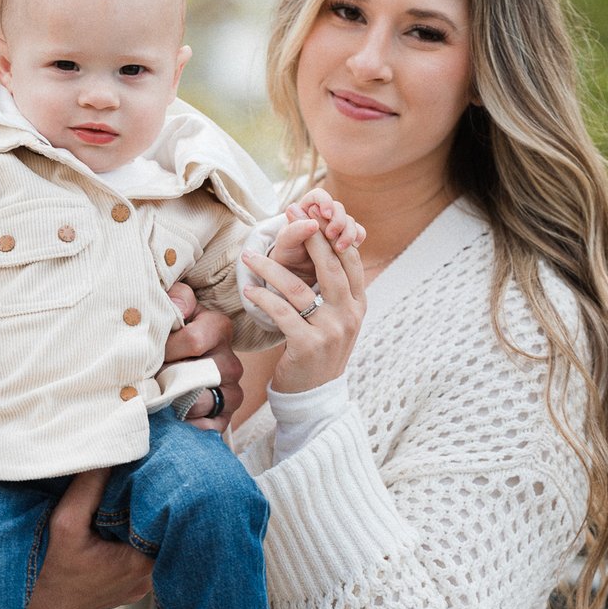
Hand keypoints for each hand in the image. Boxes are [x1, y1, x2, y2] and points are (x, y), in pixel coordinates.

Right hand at [24, 468, 152, 608]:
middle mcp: (146, 579)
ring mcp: (138, 586)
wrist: (31, 607)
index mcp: (141, 564)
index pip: (164, 519)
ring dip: (137, 524)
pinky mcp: (128, 588)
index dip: (155, 495)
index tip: (144, 475)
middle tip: (132, 483)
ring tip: (121, 504)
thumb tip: (111, 452)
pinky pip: (138, 557)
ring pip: (149, 544)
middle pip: (158, 531)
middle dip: (146, 507)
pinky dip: (129, 540)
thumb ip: (91, 485)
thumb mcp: (66, 521)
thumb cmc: (46, 571)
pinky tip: (113, 527)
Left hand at [164, 285, 242, 429]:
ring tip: (157, 394)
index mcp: (219, 328)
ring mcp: (231, 392)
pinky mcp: (225, 417)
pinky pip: (210, 428)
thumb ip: (176, 297)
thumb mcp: (174, 305)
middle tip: (150, 374)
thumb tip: (177, 309)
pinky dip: (188, 426)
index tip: (150, 349)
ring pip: (202, 402)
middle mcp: (231, 362)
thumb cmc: (172, 330)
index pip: (193, 341)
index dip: (166, 348)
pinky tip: (172, 418)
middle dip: (166, 376)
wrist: (178, 360)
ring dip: (173, 401)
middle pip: (197, 375)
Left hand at [242, 228, 364, 393]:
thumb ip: (336, 290)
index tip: (311, 212)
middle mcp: (349, 315)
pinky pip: (281, 313)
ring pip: (298, 288)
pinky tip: (248, 290)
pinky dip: (262, 298)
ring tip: (249, 256)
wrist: (315, 396)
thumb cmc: (319, 351)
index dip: (330, 233)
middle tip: (287, 213)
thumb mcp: (337, 320)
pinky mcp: (308, 345)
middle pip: (329, 265)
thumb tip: (324, 247)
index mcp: (358, 304)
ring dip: (269, 268)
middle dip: (307, 236)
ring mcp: (331, 331)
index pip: (349, 259)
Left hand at [270, 187, 365, 284]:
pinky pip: (358, 233)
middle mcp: (322, 215)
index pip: (319, 195)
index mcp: (306, 208)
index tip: (326, 214)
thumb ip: (295, 231)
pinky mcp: (345, 238)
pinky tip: (352, 248)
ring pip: (349, 221)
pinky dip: (357, 239)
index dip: (325, 202)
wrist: (294, 271)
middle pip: (338, 208)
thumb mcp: (286, 243)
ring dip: (349, 233)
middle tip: (331, 236)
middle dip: (338, 221)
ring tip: (340, 248)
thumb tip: (313, 223)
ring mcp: (335, 226)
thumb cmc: (287, 253)